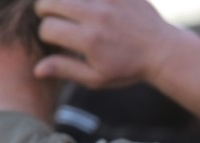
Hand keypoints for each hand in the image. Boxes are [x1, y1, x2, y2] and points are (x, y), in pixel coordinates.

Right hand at [33, 0, 175, 88]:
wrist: (162, 51)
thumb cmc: (128, 68)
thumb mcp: (98, 78)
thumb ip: (66, 70)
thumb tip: (36, 68)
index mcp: (89, 41)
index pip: (48, 28)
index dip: (47, 34)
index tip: (55, 39)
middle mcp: (96, 17)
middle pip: (50, 3)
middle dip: (45, 11)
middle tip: (52, 17)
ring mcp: (107, 0)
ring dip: (61, 0)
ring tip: (64, 8)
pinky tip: (84, 4)